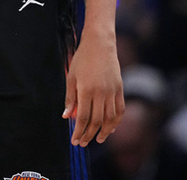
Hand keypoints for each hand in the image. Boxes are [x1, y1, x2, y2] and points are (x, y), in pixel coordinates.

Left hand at [63, 28, 123, 146]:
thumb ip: (70, 98)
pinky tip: (111, 129)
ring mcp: (112, 91)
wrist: (100, 44)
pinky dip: (116, 122)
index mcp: (86, 90)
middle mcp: (101, 92)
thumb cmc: (83, 59)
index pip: (83, 118)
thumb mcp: (71, 77)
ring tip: (98, 139)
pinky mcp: (120, 89)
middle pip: (97, 121)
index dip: (79, 131)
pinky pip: (119, 110)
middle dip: (89, 135)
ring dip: (104, 132)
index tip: (75, 140)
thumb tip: (66, 116)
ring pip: (110, 118)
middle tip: (83, 143)